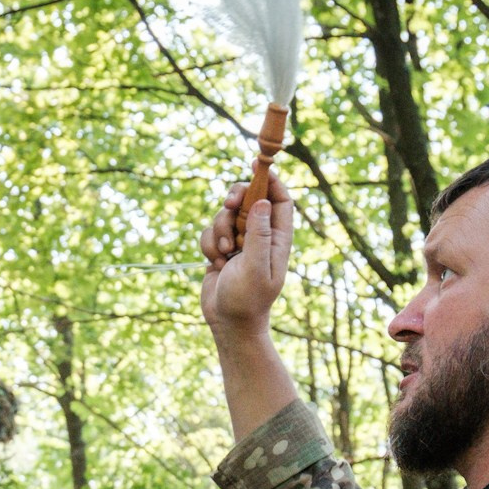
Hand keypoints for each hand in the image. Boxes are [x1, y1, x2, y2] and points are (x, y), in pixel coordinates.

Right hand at [200, 172, 293, 338]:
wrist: (228, 323)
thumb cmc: (247, 300)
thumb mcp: (255, 268)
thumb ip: (259, 235)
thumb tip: (262, 202)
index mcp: (278, 239)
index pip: (280, 200)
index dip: (270, 180)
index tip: (256, 164)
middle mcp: (260, 236)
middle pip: (249, 200)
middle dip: (235, 201)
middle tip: (228, 205)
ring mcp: (240, 242)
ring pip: (225, 215)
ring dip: (218, 230)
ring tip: (224, 255)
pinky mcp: (221, 249)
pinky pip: (210, 231)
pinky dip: (208, 244)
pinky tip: (215, 263)